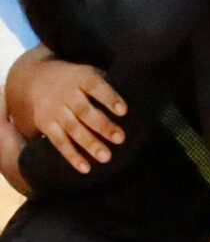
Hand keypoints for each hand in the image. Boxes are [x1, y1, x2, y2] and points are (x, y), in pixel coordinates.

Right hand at [9, 55, 124, 172]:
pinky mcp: (46, 125)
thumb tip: (141, 100)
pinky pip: (59, 142)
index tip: (124, 111)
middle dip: (103, 126)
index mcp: (81, 79)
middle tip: (120, 139)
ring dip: (89, 144)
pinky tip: (85, 168)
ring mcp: (55, 110)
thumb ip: (110, 84)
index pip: (96, 87)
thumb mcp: (90, 74)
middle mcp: (67, 95)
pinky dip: (72, 156)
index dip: (109, 98)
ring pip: (73, 128)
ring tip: (106, 157)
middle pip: (85, 111)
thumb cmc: (77, 80)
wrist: (36, 80)